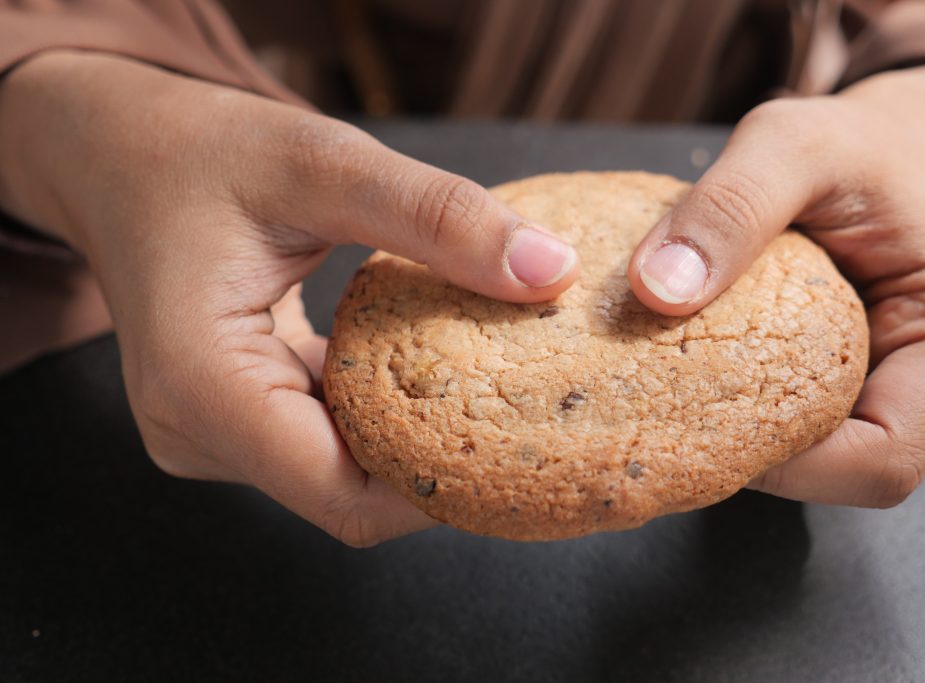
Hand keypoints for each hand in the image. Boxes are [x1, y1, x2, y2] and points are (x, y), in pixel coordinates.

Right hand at [0, 52, 578, 544]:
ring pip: (341, 472)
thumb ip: (436, 217)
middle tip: (526, 406)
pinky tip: (423, 364)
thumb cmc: (200, 152)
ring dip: (414, 434)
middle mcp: (198, 433)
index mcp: (203, 387)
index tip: (525, 441)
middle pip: (350, 493)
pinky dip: (380, 411)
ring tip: (486, 380)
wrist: (118, 156)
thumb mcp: (323, 163)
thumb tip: (550, 272)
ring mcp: (211, 435)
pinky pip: (323, 441)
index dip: (444, 486)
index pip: (346, 497)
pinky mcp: (233, 421)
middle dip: (441, 461)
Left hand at [628, 63, 924, 505]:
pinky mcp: (884, 399)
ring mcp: (924, 402)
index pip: (884, 460)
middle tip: (673, 407)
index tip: (695, 422)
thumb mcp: (789, 144)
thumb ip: (729, 206)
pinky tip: (711, 381)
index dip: (787, 465)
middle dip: (760, 453)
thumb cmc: (853, 149)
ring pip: (830, 464)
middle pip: (852, 473)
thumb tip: (658, 291)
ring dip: (753, 437)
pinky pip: (817, 435)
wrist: (885, 156)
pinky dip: (759, 415)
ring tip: (686, 391)